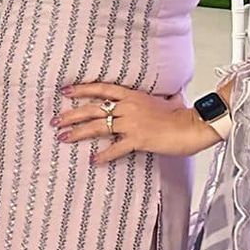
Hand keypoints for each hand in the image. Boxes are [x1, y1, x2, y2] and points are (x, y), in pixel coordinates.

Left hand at [56, 82, 217, 164]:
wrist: (194, 125)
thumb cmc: (181, 114)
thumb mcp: (161, 100)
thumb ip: (147, 101)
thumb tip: (148, 100)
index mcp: (132, 95)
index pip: (101, 89)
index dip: (82, 90)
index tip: (64, 92)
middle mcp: (128, 107)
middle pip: (92, 109)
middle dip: (71, 115)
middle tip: (54, 121)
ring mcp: (132, 123)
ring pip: (98, 127)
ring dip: (78, 133)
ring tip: (63, 138)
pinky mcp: (139, 139)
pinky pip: (116, 148)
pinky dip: (104, 155)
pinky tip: (93, 160)